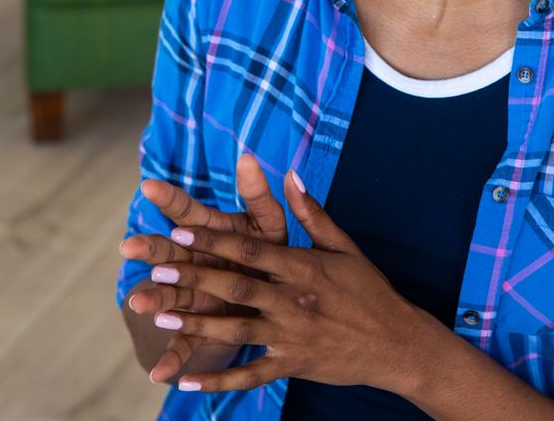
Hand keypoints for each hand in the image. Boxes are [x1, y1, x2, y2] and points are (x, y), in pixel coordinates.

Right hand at [119, 153, 288, 381]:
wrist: (267, 296)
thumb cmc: (268, 250)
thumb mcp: (268, 223)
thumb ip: (257, 193)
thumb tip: (248, 155)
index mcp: (211, 232)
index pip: (187, 212)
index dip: (170, 198)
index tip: (150, 185)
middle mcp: (195, 260)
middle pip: (169, 252)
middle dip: (150, 250)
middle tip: (129, 246)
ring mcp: (193, 293)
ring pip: (169, 295)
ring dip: (154, 299)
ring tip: (138, 302)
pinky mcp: (199, 326)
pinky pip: (184, 343)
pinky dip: (173, 357)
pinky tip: (160, 372)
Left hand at [150, 168, 427, 395]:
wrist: (396, 342)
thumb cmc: (369, 289)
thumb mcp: (344, 246)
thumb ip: (311, 212)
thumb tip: (291, 173)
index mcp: (303, 267)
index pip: (252, 249)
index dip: (215, 240)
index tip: (181, 230)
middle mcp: (293, 301)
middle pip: (237, 288)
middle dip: (196, 278)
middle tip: (157, 269)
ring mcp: (291, 337)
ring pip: (237, 330)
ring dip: (198, 324)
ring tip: (162, 318)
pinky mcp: (292, 365)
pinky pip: (251, 375)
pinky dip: (219, 381)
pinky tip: (188, 381)